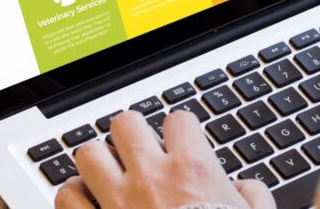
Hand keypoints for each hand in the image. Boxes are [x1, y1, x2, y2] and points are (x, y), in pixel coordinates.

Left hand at [55, 109, 274, 208]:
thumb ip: (252, 196)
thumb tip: (245, 188)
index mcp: (192, 170)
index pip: (178, 120)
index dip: (180, 131)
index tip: (180, 144)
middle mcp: (151, 177)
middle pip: (126, 123)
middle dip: (132, 136)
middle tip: (138, 152)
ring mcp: (117, 202)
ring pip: (89, 154)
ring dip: (98, 162)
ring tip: (108, 173)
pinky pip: (67, 197)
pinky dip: (74, 196)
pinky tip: (87, 201)